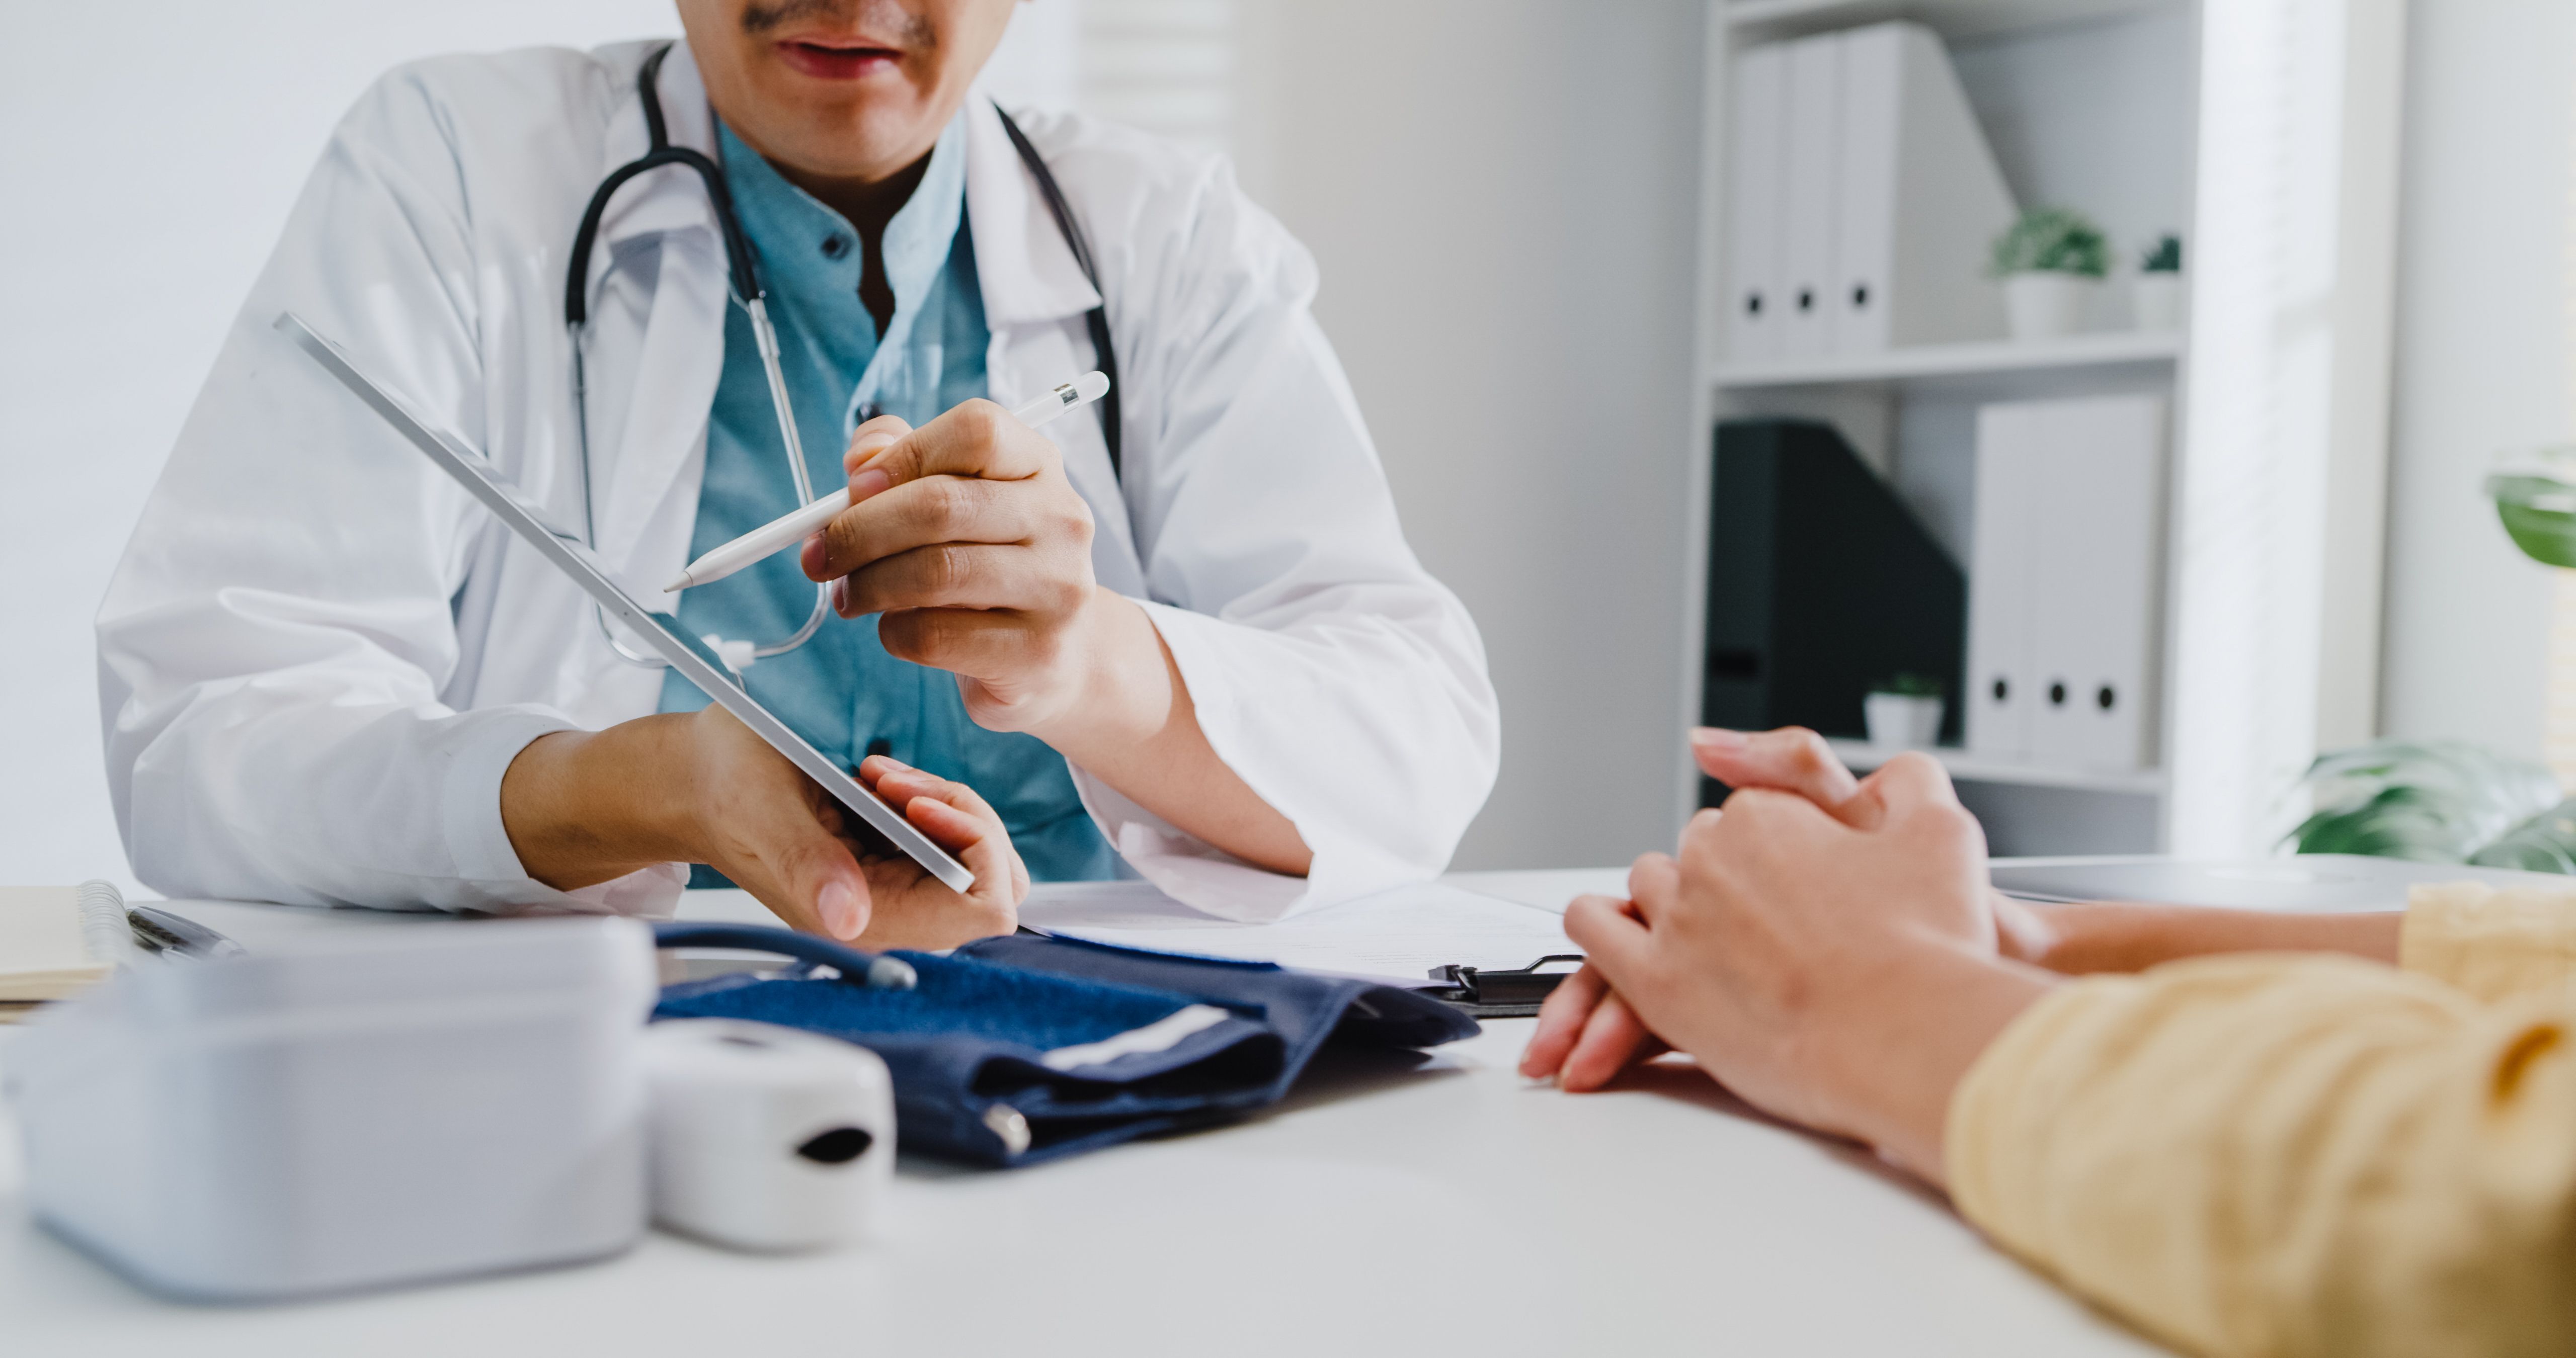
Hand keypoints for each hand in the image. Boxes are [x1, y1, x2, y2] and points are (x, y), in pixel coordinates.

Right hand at [499, 706, 1024, 947]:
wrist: (696, 781)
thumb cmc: (724, 789)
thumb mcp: (764, 811)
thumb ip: (809, 864)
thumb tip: (850, 920)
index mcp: (865, 926)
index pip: (986, 908)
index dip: (972, 844)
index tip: (914, 798)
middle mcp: (889, 923)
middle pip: (997, 883)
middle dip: (961, 818)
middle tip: (893, 781)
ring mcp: (896, 898)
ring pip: (980, 859)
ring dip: (942, 804)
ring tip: (876, 775)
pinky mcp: (894, 870)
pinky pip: (953, 840)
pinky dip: (929, 800)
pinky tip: (876, 780)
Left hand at [801, 404, 1110, 732]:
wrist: (1058, 654)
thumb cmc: (990, 564)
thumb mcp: (957, 500)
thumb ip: (904, 460)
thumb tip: (860, 462)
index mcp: (1040, 464)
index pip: (975, 431)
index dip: (902, 456)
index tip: (853, 489)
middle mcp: (1062, 519)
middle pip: (940, 504)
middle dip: (858, 531)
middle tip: (821, 555)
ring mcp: (1058, 587)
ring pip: (934, 573)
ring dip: (868, 585)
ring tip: (850, 595)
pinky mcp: (1037, 651)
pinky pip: (933, 636)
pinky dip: (893, 632)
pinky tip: (895, 629)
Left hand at [1523, 726, 2043, 1088]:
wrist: (1907, 1032)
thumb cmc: (1929, 943)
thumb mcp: (1941, 830)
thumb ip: (1908, 782)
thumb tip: (1891, 770)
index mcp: (1765, 815)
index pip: (1751, 818)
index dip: (1784, 856)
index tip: (1810, 891)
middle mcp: (1709, 857)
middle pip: (1700, 854)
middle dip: (1732, 883)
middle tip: (1779, 932)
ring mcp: (1676, 920)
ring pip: (1649, 888)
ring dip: (1675, 906)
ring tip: (1719, 947)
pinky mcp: (1656, 985)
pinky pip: (1594, 934)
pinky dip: (1601, 928)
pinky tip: (1622, 941)